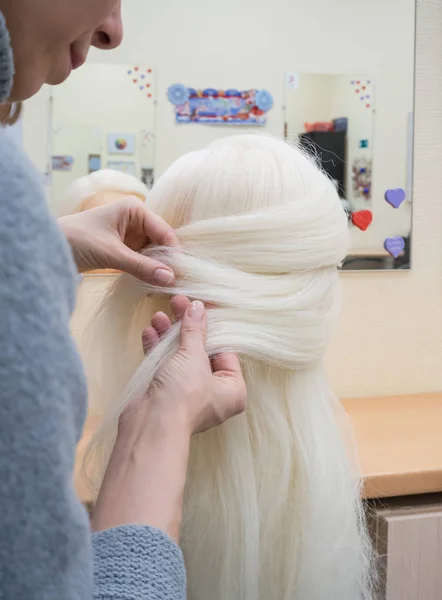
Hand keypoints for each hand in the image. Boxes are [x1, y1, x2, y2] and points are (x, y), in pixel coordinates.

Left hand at [58, 197, 177, 284]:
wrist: (47, 248)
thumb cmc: (76, 240)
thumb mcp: (111, 254)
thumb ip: (141, 266)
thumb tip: (170, 278)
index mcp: (135, 210)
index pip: (164, 231)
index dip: (174, 252)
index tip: (182, 274)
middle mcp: (136, 220)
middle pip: (161, 243)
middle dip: (167, 262)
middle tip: (177, 284)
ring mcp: (130, 235)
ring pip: (153, 254)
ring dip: (158, 269)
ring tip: (167, 287)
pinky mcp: (124, 250)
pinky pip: (143, 261)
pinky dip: (147, 272)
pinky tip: (153, 285)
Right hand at [92, 297, 245, 538]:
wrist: (151, 426)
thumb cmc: (183, 395)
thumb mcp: (192, 356)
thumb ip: (195, 330)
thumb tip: (198, 306)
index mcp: (233, 389)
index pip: (225, 350)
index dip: (211, 326)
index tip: (200, 304)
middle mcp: (214, 394)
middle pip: (202, 351)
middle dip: (187, 327)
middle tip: (176, 302)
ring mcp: (189, 395)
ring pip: (181, 358)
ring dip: (169, 335)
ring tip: (158, 314)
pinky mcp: (167, 395)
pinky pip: (165, 367)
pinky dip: (158, 350)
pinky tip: (149, 331)